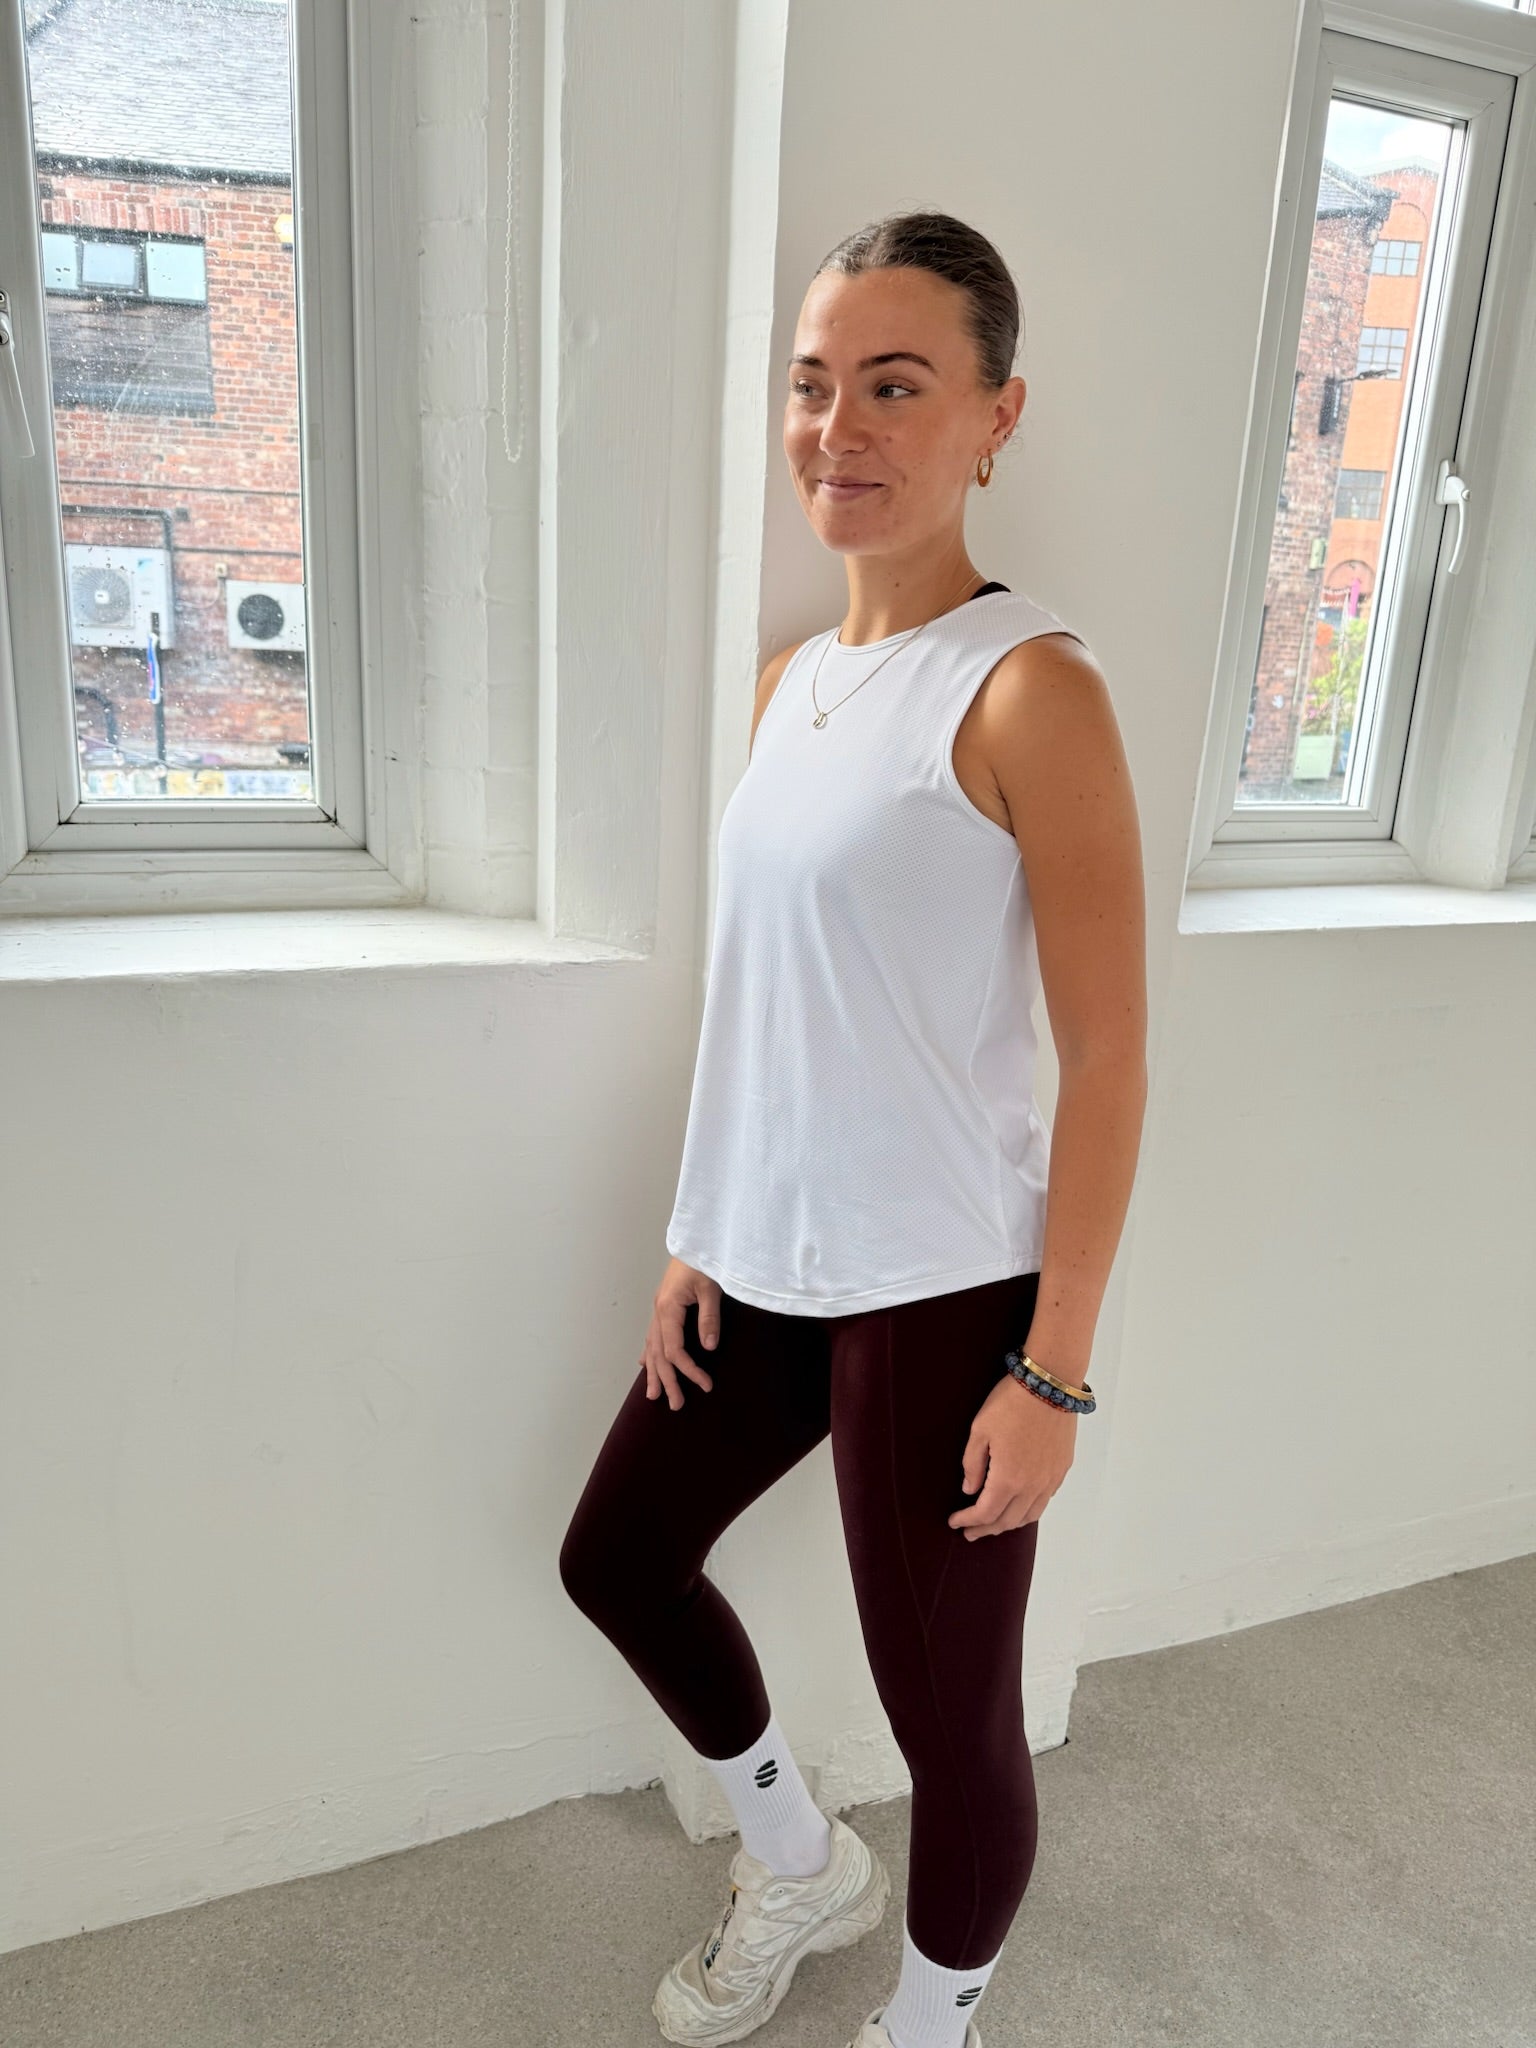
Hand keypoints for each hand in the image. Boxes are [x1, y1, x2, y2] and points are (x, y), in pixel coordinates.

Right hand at [641, 1259, 722, 1409]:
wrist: (696, 1239)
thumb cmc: (704, 1260)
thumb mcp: (711, 1288)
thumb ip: (709, 1317)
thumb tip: (709, 1347)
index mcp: (668, 1308)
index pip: (674, 1350)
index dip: (688, 1370)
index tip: (705, 1385)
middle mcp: (658, 1311)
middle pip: (658, 1354)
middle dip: (667, 1381)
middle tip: (676, 1405)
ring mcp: (658, 1309)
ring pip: (651, 1347)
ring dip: (653, 1372)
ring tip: (652, 1395)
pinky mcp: (663, 1306)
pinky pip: (651, 1335)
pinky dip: (649, 1353)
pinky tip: (644, 1364)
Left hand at [948, 1376, 1076, 1538]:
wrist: (1050, 1383)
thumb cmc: (1011, 1403)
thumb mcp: (980, 1430)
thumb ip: (972, 1464)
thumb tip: (969, 1490)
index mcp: (1008, 1478)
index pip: (985, 1513)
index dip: (968, 1521)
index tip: (955, 1522)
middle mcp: (1032, 1486)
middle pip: (1007, 1521)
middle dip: (986, 1529)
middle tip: (970, 1532)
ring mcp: (1050, 1479)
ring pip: (1029, 1516)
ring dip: (1008, 1523)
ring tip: (993, 1523)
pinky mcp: (1062, 1468)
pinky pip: (1045, 1500)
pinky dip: (1029, 1510)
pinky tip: (1019, 1504)